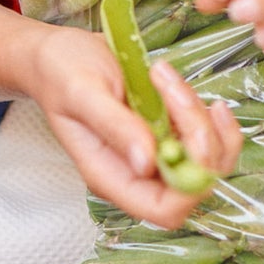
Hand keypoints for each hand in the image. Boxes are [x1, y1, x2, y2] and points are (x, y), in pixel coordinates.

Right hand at [23, 22, 241, 228]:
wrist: (56, 55)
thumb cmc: (60, 73)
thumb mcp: (82, 93)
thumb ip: (114, 127)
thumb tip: (146, 162)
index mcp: (111, 176)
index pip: (164, 209)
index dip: (189, 183)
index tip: (188, 134)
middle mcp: (137, 172)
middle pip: (194, 182)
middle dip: (201, 136)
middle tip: (172, 90)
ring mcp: (155, 152)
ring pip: (207, 158)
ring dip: (202, 117)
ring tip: (168, 78)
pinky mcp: (166, 130)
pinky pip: (204, 135)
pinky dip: (204, 110)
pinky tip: (182, 86)